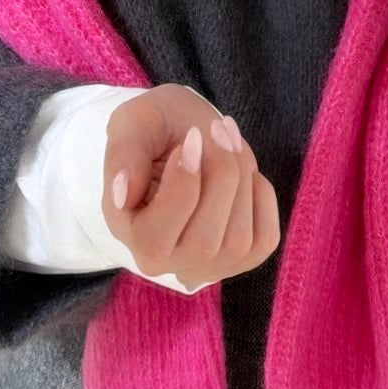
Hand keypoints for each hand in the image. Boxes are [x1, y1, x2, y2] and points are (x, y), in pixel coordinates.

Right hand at [101, 84, 280, 293]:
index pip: (154, 237)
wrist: (185, 131)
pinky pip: (264, 239)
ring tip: (227, 143)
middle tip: (217, 130)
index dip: (182, 185)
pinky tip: (243, 174)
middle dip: (221, 175)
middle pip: (203, 241)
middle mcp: (162, 261)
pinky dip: (261, 198)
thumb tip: (125, 194)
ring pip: (237, 241)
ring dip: (242, 180)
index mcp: (126, 230)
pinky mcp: (240, 258)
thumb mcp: (132, 124)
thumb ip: (123, 155)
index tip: (191, 139)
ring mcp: (202, 265)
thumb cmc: (154, 128)